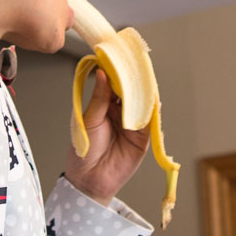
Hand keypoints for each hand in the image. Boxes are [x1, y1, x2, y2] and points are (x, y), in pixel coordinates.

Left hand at [64, 69, 149, 205]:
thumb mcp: (88, 120)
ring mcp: (133, 124)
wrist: (89, 179)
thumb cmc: (84, 150)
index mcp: (104, 105)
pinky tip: (151, 99)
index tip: (120, 56)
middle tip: (136, 64)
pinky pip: (150, 121)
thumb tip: (102, 72)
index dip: (118, 71)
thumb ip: (99, 97)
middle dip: (134, 79)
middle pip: (131, 92)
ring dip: (144, 92)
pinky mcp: (143, 138)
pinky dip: (152, 110)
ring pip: (142, 104)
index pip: (114, 84)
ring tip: (144, 78)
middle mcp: (120, 112)